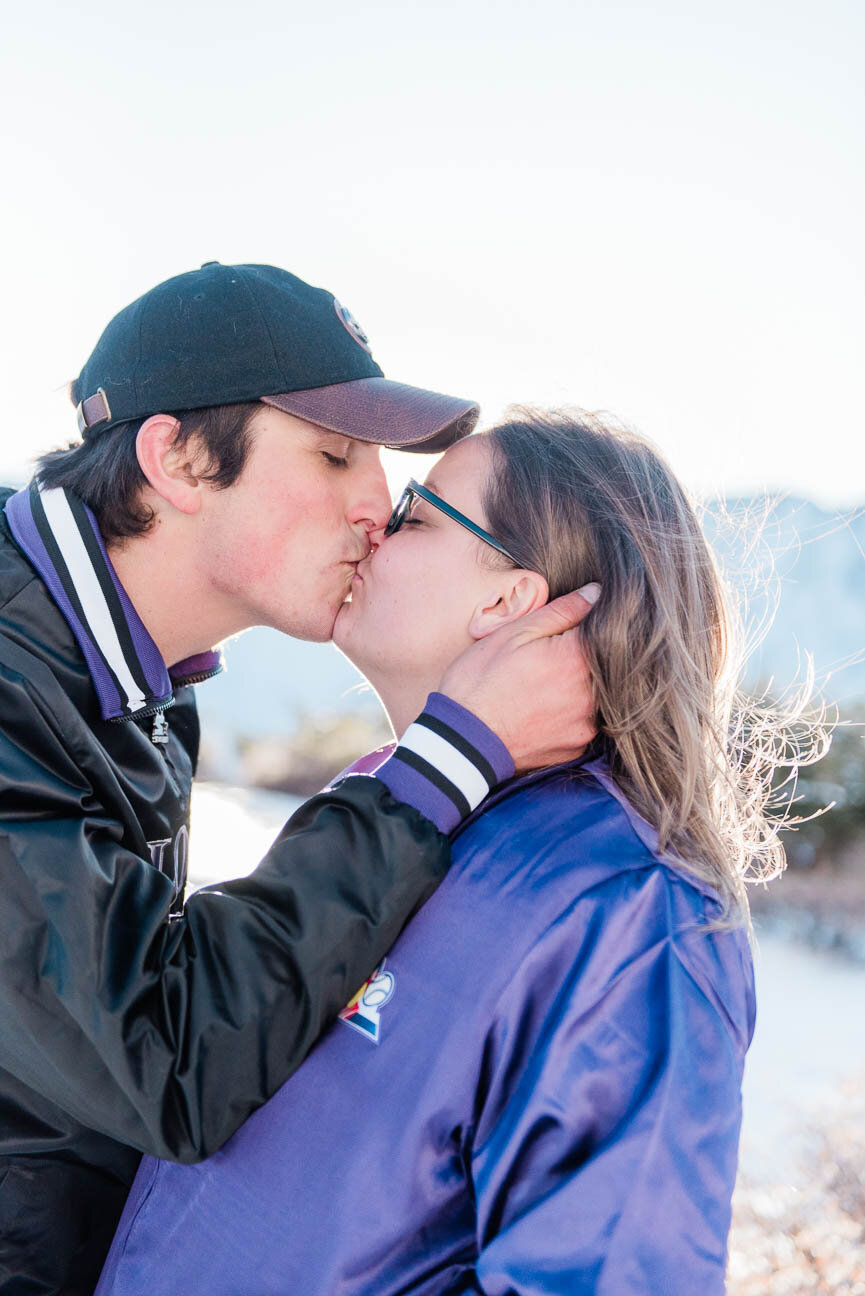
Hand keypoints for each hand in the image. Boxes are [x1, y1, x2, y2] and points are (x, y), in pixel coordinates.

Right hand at [439, 585, 599, 772]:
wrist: (462, 741)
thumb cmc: (481, 682)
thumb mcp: (514, 634)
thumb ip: (561, 612)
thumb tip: (596, 593)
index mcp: (578, 658)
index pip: (606, 628)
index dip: (587, 624)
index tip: (566, 629)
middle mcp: (591, 693)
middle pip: (606, 663)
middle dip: (583, 655)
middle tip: (548, 659)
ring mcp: (587, 723)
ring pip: (597, 692)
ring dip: (580, 684)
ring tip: (545, 684)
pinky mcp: (578, 745)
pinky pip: (585, 720)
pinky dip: (571, 711)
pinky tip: (544, 707)